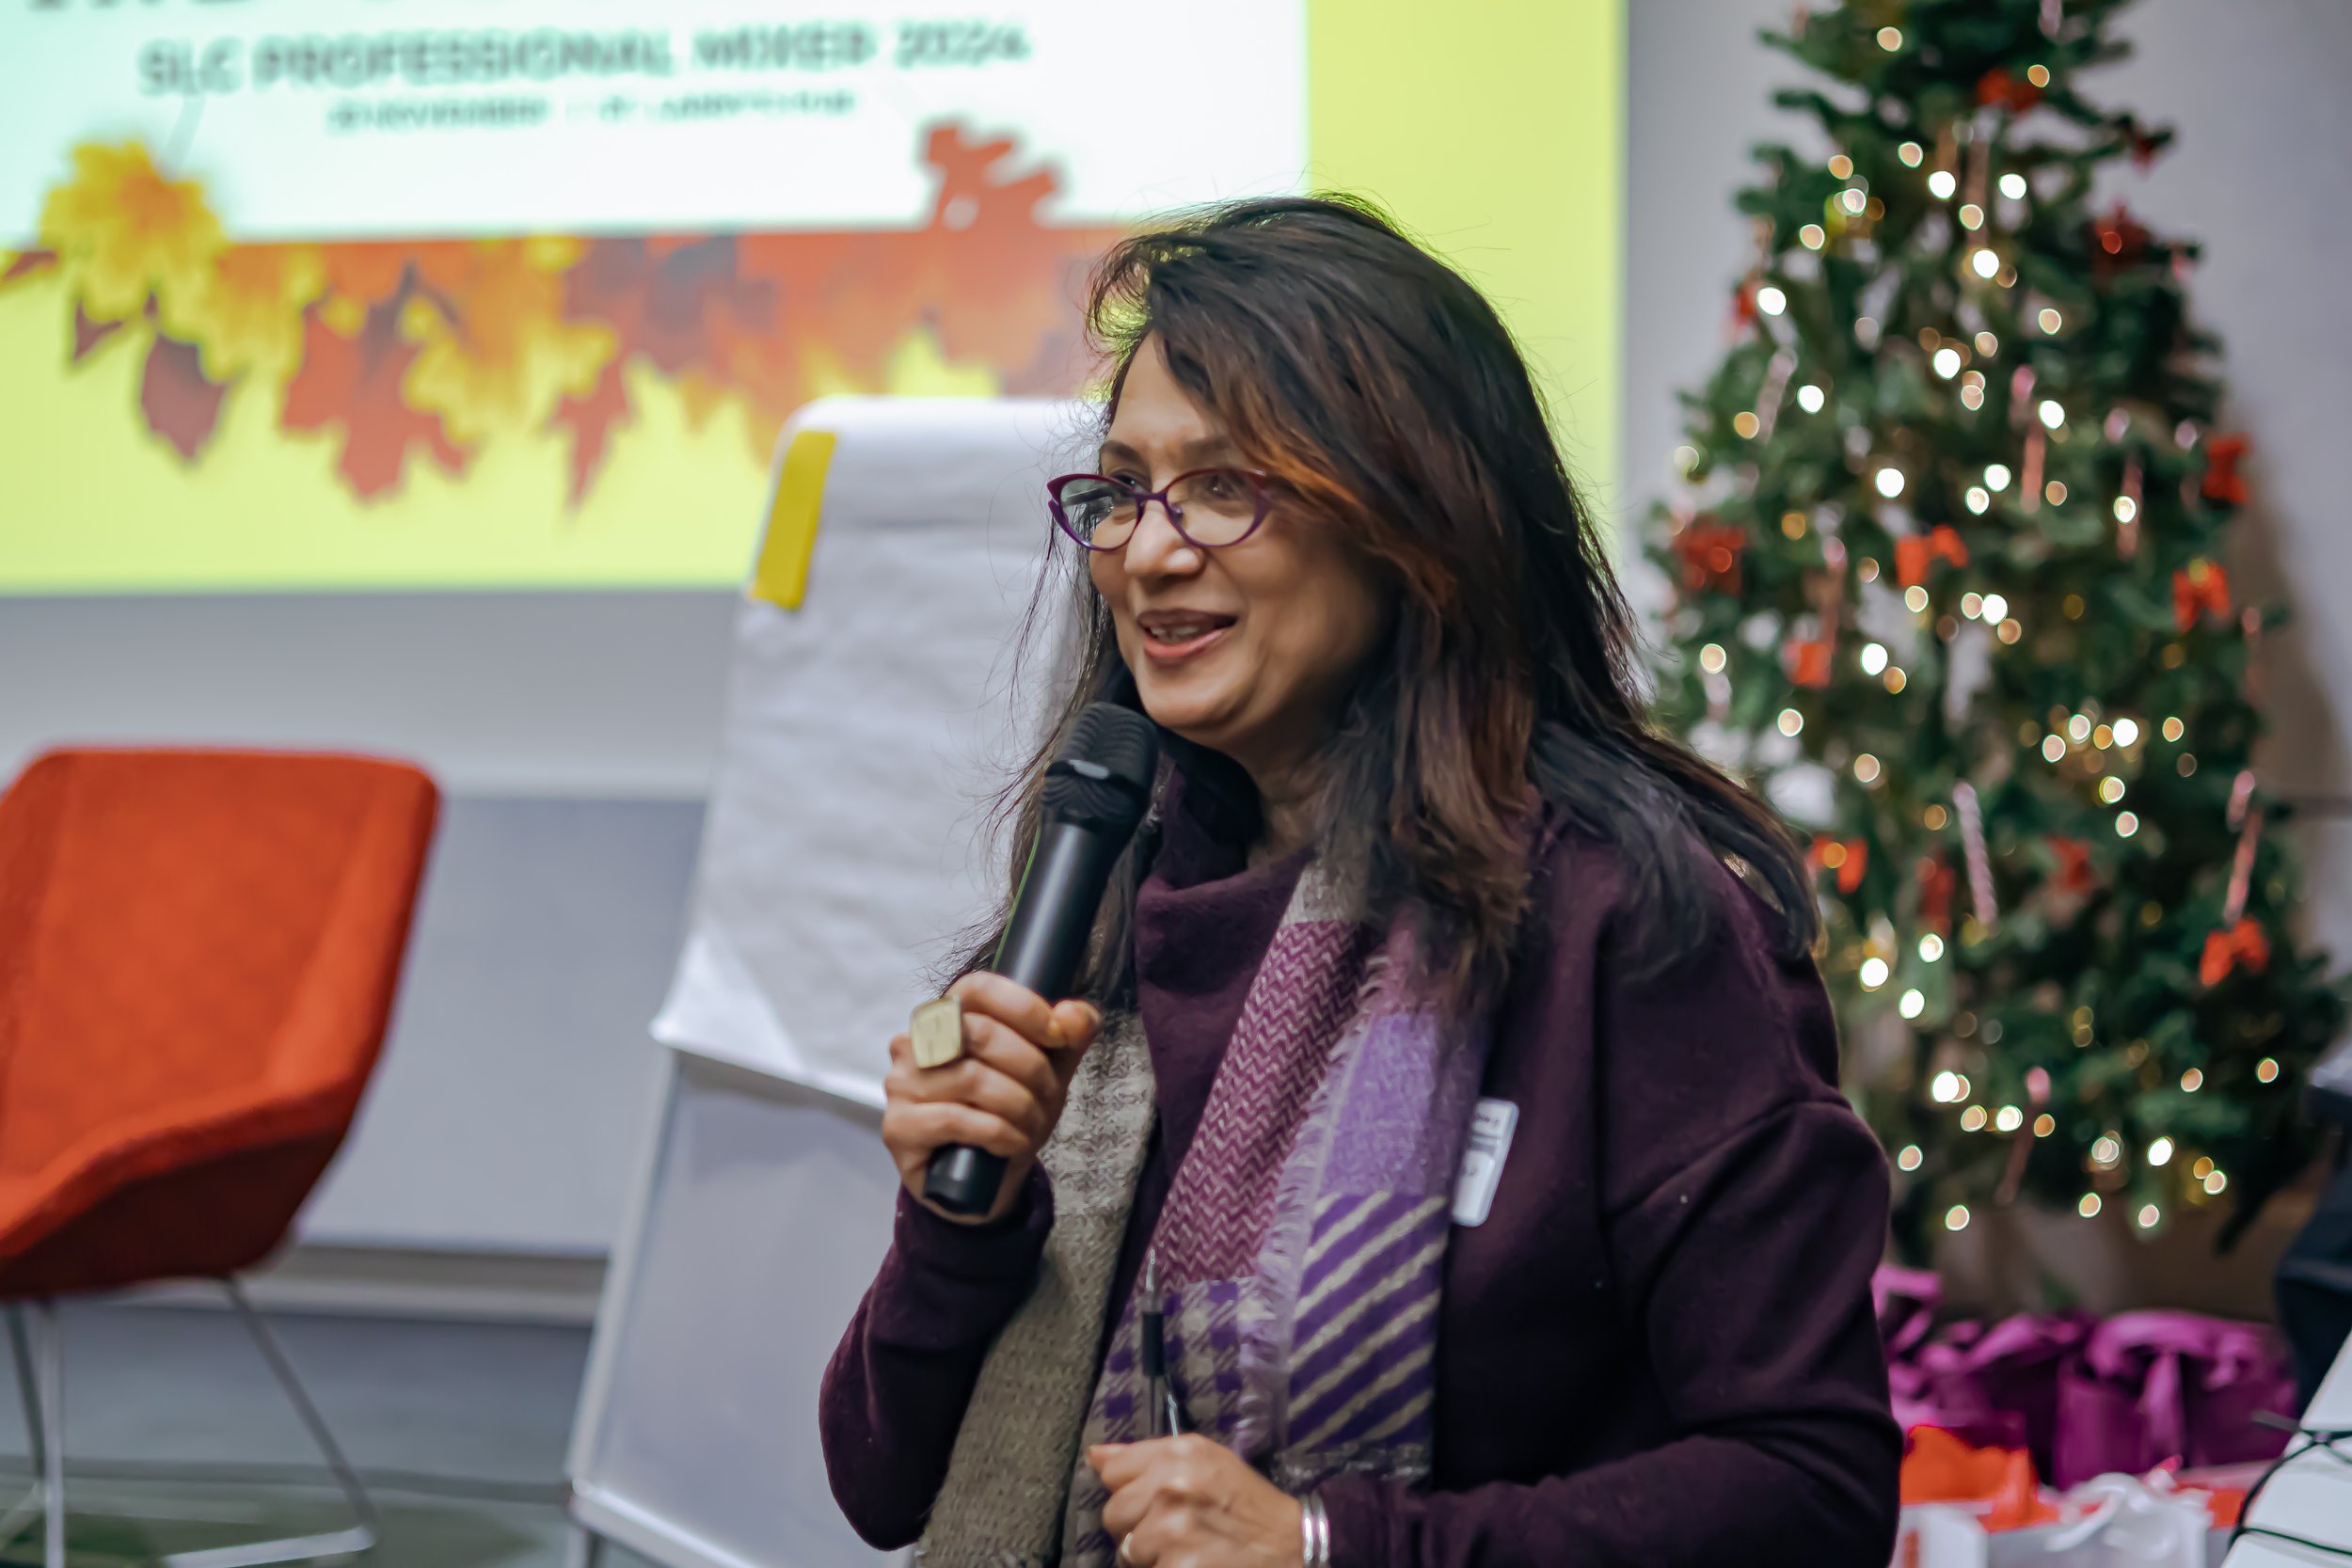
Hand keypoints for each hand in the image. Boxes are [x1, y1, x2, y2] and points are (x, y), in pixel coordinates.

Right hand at [881, 971, 1100, 1225]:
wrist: (985, 1182)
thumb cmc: (1011, 1112)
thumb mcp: (1050, 1070)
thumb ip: (1069, 1035)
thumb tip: (1073, 1015)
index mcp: (949, 1017)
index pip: (979, 988)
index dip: (1024, 1007)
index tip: (1057, 1036)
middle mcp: (915, 1043)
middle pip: (980, 1033)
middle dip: (1031, 1068)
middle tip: (1049, 1095)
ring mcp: (901, 1084)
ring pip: (972, 1078)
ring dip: (1018, 1105)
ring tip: (1032, 1125)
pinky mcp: (898, 1127)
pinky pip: (955, 1119)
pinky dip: (997, 1132)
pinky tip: (1012, 1144)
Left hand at [1090, 1436, 1303, 1567]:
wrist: (1292, 1544)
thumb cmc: (1245, 1502)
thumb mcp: (1206, 1461)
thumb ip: (1147, 1456)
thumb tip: (1095, 1456)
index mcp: (1178, 1453)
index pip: (1113, 1471)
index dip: (1129, 1490)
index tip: (1151, 1500)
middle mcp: (1171, 1486)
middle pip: (1113, 1514)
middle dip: (1135, 1527)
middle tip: (1171, 1532)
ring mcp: (1172, 1530)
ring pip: (1126, 1551)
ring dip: (1149, 1558)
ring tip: (1184, 1551)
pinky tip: (1192, 1565)